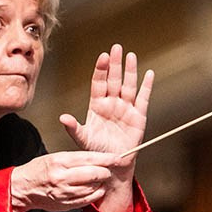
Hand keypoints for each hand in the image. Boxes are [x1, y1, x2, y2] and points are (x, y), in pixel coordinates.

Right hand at [10, 151, 120, 211]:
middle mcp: (62, 178)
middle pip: (93, 174)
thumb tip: (98, 160)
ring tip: (101, 179)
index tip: (116, 158)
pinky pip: (87, 200)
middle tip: (109, 169)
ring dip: (101, 184)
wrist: (23, 188)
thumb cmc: (40, 170)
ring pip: (93, 188)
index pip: (89, 159)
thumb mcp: (55, 157)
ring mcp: (64, 193)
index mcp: (60, 162)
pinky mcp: (66, 204)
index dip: (106, 158)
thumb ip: (75, 159)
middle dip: (105, 172)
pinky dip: (95, 194)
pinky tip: (97, 189)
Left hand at [59, 44, 152, 158]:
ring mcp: (126, 108)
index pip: (99, 83)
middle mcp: (112, 103)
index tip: (102, 57)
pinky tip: (149, 74)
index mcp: (97, 105)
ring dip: (129, 71)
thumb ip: (73, 128)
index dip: (101, 70)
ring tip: (130, 55)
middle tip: (116, 48)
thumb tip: (62, 118)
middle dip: (115, 64)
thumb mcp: (83, 139)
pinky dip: (147, 86)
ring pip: (128, 85)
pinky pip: (143, 98)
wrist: (113, 163)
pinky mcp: (138, 116)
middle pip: (114, 79)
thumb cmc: (96, 150)